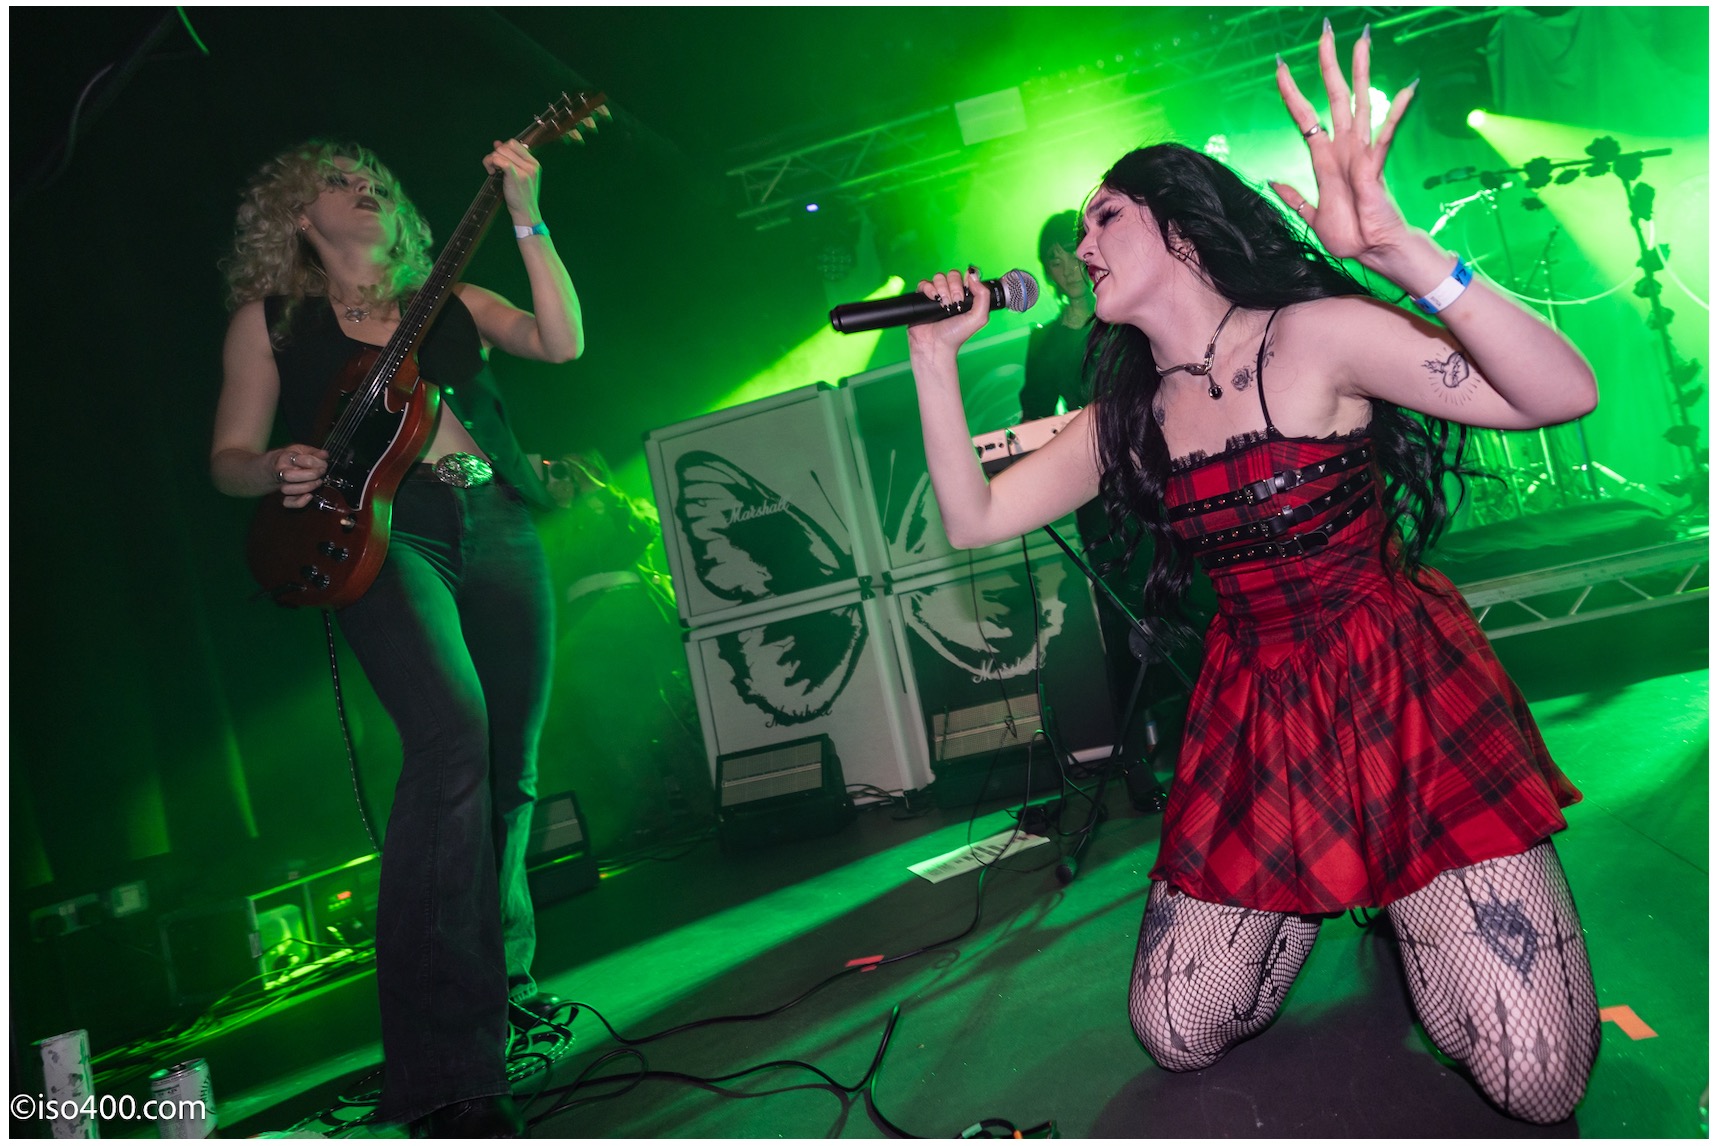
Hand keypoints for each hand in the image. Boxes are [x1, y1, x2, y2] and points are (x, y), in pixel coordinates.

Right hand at [270, 444, 327, 508]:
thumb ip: (314, 452)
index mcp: (284, 458)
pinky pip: (287, 503)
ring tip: (318, 482)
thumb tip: (324, 455)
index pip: (298, 460)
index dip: (314, 462)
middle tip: (321, 472)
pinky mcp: (283, 496)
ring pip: (288, 489)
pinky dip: (299, 502)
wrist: (275, 466)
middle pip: (289, 476)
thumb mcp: (301, 450)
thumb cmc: (291, 458)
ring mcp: (282, 485)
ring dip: (307, 487)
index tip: (323, 463)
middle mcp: (281, 472)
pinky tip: (309, 496)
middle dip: (310, 475)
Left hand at [486, 139, 542, 223]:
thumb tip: (496, 143)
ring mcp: (525, 170)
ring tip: (492, 171)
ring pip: (500, 152)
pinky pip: (499, 160)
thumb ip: (510, 158)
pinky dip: (491, 163)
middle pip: (505, 146)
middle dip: (495, 154)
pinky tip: (491, 172)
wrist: (525, 212)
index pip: (513, 143)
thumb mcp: (520, 175)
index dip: (502, 149)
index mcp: (534, 162)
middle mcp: (531, 164)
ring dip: (491, 159)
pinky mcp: (517, 176)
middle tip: (493, 168)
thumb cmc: (521, 195)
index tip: (499, 162)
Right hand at [905, 267, 990, 359]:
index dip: (966, 280)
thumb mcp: (979, 318)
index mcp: (966, 296)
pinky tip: (932, 299)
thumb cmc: (956, 335)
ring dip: (942, 289)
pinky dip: (928, 289)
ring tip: (943, 305)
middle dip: (954, 287)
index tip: (966, 291)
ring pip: (939, 277)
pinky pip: (924, 283)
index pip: (967, 276)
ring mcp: (937, 294)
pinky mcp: (923, 297)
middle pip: (953, 274)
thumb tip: (973, 275)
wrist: (936, 344)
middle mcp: (952, 293)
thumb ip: (983, 296)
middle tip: (954, 303)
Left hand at [1270, 22, 1418, 267]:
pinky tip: (1407, 88)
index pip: (1305, 117)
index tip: (1281, 66)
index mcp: (1326, 158)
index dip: (1291, 92)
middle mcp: (1344, 148)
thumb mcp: (1311, 216)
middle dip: (1329, 63)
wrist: (1372, 252)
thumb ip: (1294, 198)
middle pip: (1334, 97)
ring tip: (1363, 39)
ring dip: (1360, 71)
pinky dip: (1395, 112)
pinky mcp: (1376, 166)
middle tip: (1326, 30)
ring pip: (1359, 103)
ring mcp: (1362, 153)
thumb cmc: (1350, 235)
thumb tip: (1272, 181)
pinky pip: (1385, 135)